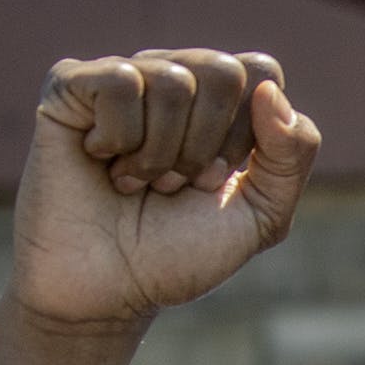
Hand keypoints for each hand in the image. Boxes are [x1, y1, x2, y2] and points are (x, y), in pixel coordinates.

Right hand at [0, 49, 319, 364]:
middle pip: (221, 73)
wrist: (110, 292)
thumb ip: (292, 156)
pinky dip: (120, 139)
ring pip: (173, 80)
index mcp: (222, 102)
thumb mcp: (261, 215)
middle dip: (204, 148)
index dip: (245, 137)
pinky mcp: (71, 86)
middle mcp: (173, 79)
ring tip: (137, 184)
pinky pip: (122, 82)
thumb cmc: (181, 254)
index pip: (260, 72)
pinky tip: (102, 164)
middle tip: (175, 185)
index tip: (216, 182)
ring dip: (160, 155)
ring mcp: (123, 79)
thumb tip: (269, 92)